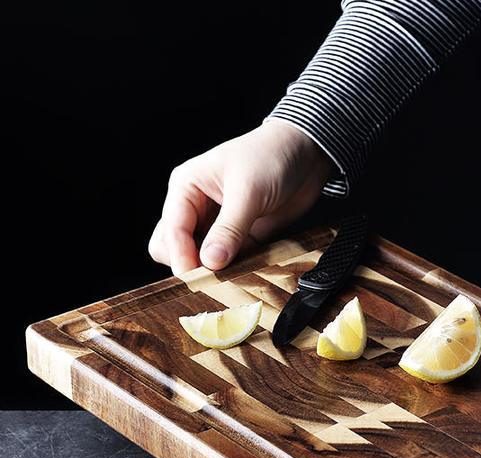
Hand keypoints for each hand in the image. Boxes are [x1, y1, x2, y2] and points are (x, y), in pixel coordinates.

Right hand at [149, 119, 333, 274]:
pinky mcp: (241, 236)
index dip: (181, 257)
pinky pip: (230, 261)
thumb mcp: (248, 192)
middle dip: (191, 265)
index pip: (172, 230)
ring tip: (232, 278)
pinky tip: (247, 273)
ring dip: (214, 271)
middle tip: (213, 280)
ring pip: (202, 258)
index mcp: (187, 187)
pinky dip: (235, 270)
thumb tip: (210, 262)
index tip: (196, 279)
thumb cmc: (272, 156)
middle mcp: (197, 207)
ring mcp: (219, 224)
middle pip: (176, 248)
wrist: (308, 153)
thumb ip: (229, 229)